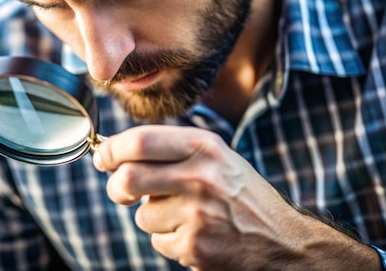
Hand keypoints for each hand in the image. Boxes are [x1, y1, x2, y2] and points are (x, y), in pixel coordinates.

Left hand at [92, 125, 380, 270]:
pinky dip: (169, 240)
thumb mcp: (216, 157)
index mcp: (204, 147)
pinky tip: (195, 234)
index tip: (102, 156)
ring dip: (153, 218)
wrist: (283, 240)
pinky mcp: (196, 245)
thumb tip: (117, 150)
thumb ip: (172, 150)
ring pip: (143, 215)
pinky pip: (158, 242)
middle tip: (121, 191)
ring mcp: (199, 212)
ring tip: (184, 216)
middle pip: (129, 178)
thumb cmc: (242, 194)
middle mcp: (201, 175)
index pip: (141, 140)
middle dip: (116, 188)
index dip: (112, 149)